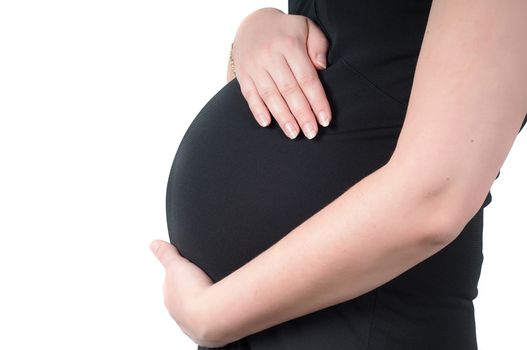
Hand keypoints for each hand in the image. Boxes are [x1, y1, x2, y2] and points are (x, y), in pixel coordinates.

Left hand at [149, 239, 223, 347]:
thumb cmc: (194, 292)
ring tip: (217, 292)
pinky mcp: (210, 334)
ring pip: (200, 312)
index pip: (173, 286)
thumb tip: (154, 244)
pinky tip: (224, 306)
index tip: (192, 272)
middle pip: (186, 300)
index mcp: (170, 298)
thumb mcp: (177, 264)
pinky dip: (218, 315)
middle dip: (196, 291)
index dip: (183, 277)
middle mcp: (179, 315)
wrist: (211, 314)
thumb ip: (166, 254)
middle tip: (207, 281)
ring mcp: (194, 326)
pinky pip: (213, 322)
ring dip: (207, 303)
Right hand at [230, 7, 331, 139]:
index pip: (306, 78)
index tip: (324, 120)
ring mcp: (254, 66)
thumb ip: (318, 46)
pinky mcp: (242, 74)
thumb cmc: (287, 31)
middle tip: (311, 133)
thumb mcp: (307, 28)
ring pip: (270, 95)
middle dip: (301, 114)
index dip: (317, 101)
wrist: (254, 22)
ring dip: (282, 117)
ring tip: (293, 134)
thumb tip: (321, 69)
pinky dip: (257, 110)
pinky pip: (249, 95)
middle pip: (289, 90)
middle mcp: (270, 55)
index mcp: (289, 44)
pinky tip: (267, 123)